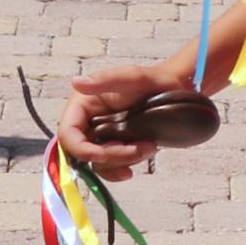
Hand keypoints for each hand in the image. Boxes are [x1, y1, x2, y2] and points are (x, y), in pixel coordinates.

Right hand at [61, 63, 181, 180]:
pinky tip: (143, 157)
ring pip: (99, 162)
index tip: (104, 155)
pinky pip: (111, 166)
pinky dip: (124, 167)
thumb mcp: (132, 77)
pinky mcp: (115, 147)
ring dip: (124, 161)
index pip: (68, 134)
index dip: (82, 149)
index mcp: (83, 105)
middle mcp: (87, 123)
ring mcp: (101, 137)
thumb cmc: (154, 80)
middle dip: (111, 156)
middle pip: (84, 153)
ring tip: (150, 147)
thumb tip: (76, 81)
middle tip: (142, 148)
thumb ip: (105, 79)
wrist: (177, 91)